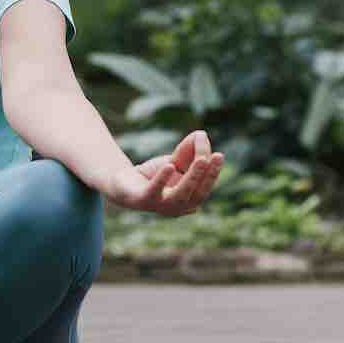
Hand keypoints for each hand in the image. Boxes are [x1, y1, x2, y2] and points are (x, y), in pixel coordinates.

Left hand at [103, 130, 223, 216]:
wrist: (123, 184)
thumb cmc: (154, 175)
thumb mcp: (174, 161)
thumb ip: (188, 150)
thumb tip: (201, 134)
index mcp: (189, 200)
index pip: (205, 188)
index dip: (214, 173)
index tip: (220, 155)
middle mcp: (178, 208)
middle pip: (197, 194)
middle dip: (207, 176)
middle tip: (215, 157)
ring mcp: (160, 206)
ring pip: (180, 196)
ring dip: (192, 178)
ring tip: (201, 161)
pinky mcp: (142, 200)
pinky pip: (154, 191)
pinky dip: (162, 179)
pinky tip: (169, 166)